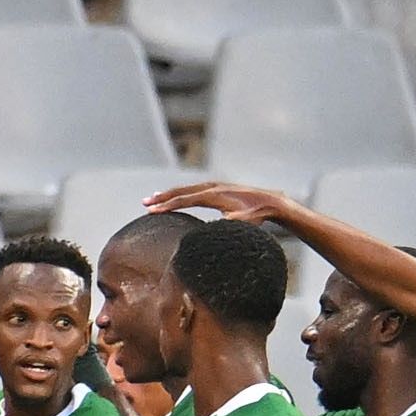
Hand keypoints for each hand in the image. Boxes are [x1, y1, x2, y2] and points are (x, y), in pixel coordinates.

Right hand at [144, 181, 297, 225]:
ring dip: (170, 194)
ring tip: (154, 199)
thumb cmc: (256, 215)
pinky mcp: (218, 188)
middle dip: (162, 198)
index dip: (167, 206)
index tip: (152, 211)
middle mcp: (212, 187)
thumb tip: (211, 230)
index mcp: (214, 195)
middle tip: (145, 203)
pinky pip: (194, 189)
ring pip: (187, 189)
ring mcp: (215, 186)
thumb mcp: (241, 222)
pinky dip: (181, 193)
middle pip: (182, 191)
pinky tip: (176, 196)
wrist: (270, 202)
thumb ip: (226, 223)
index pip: (185, 200)